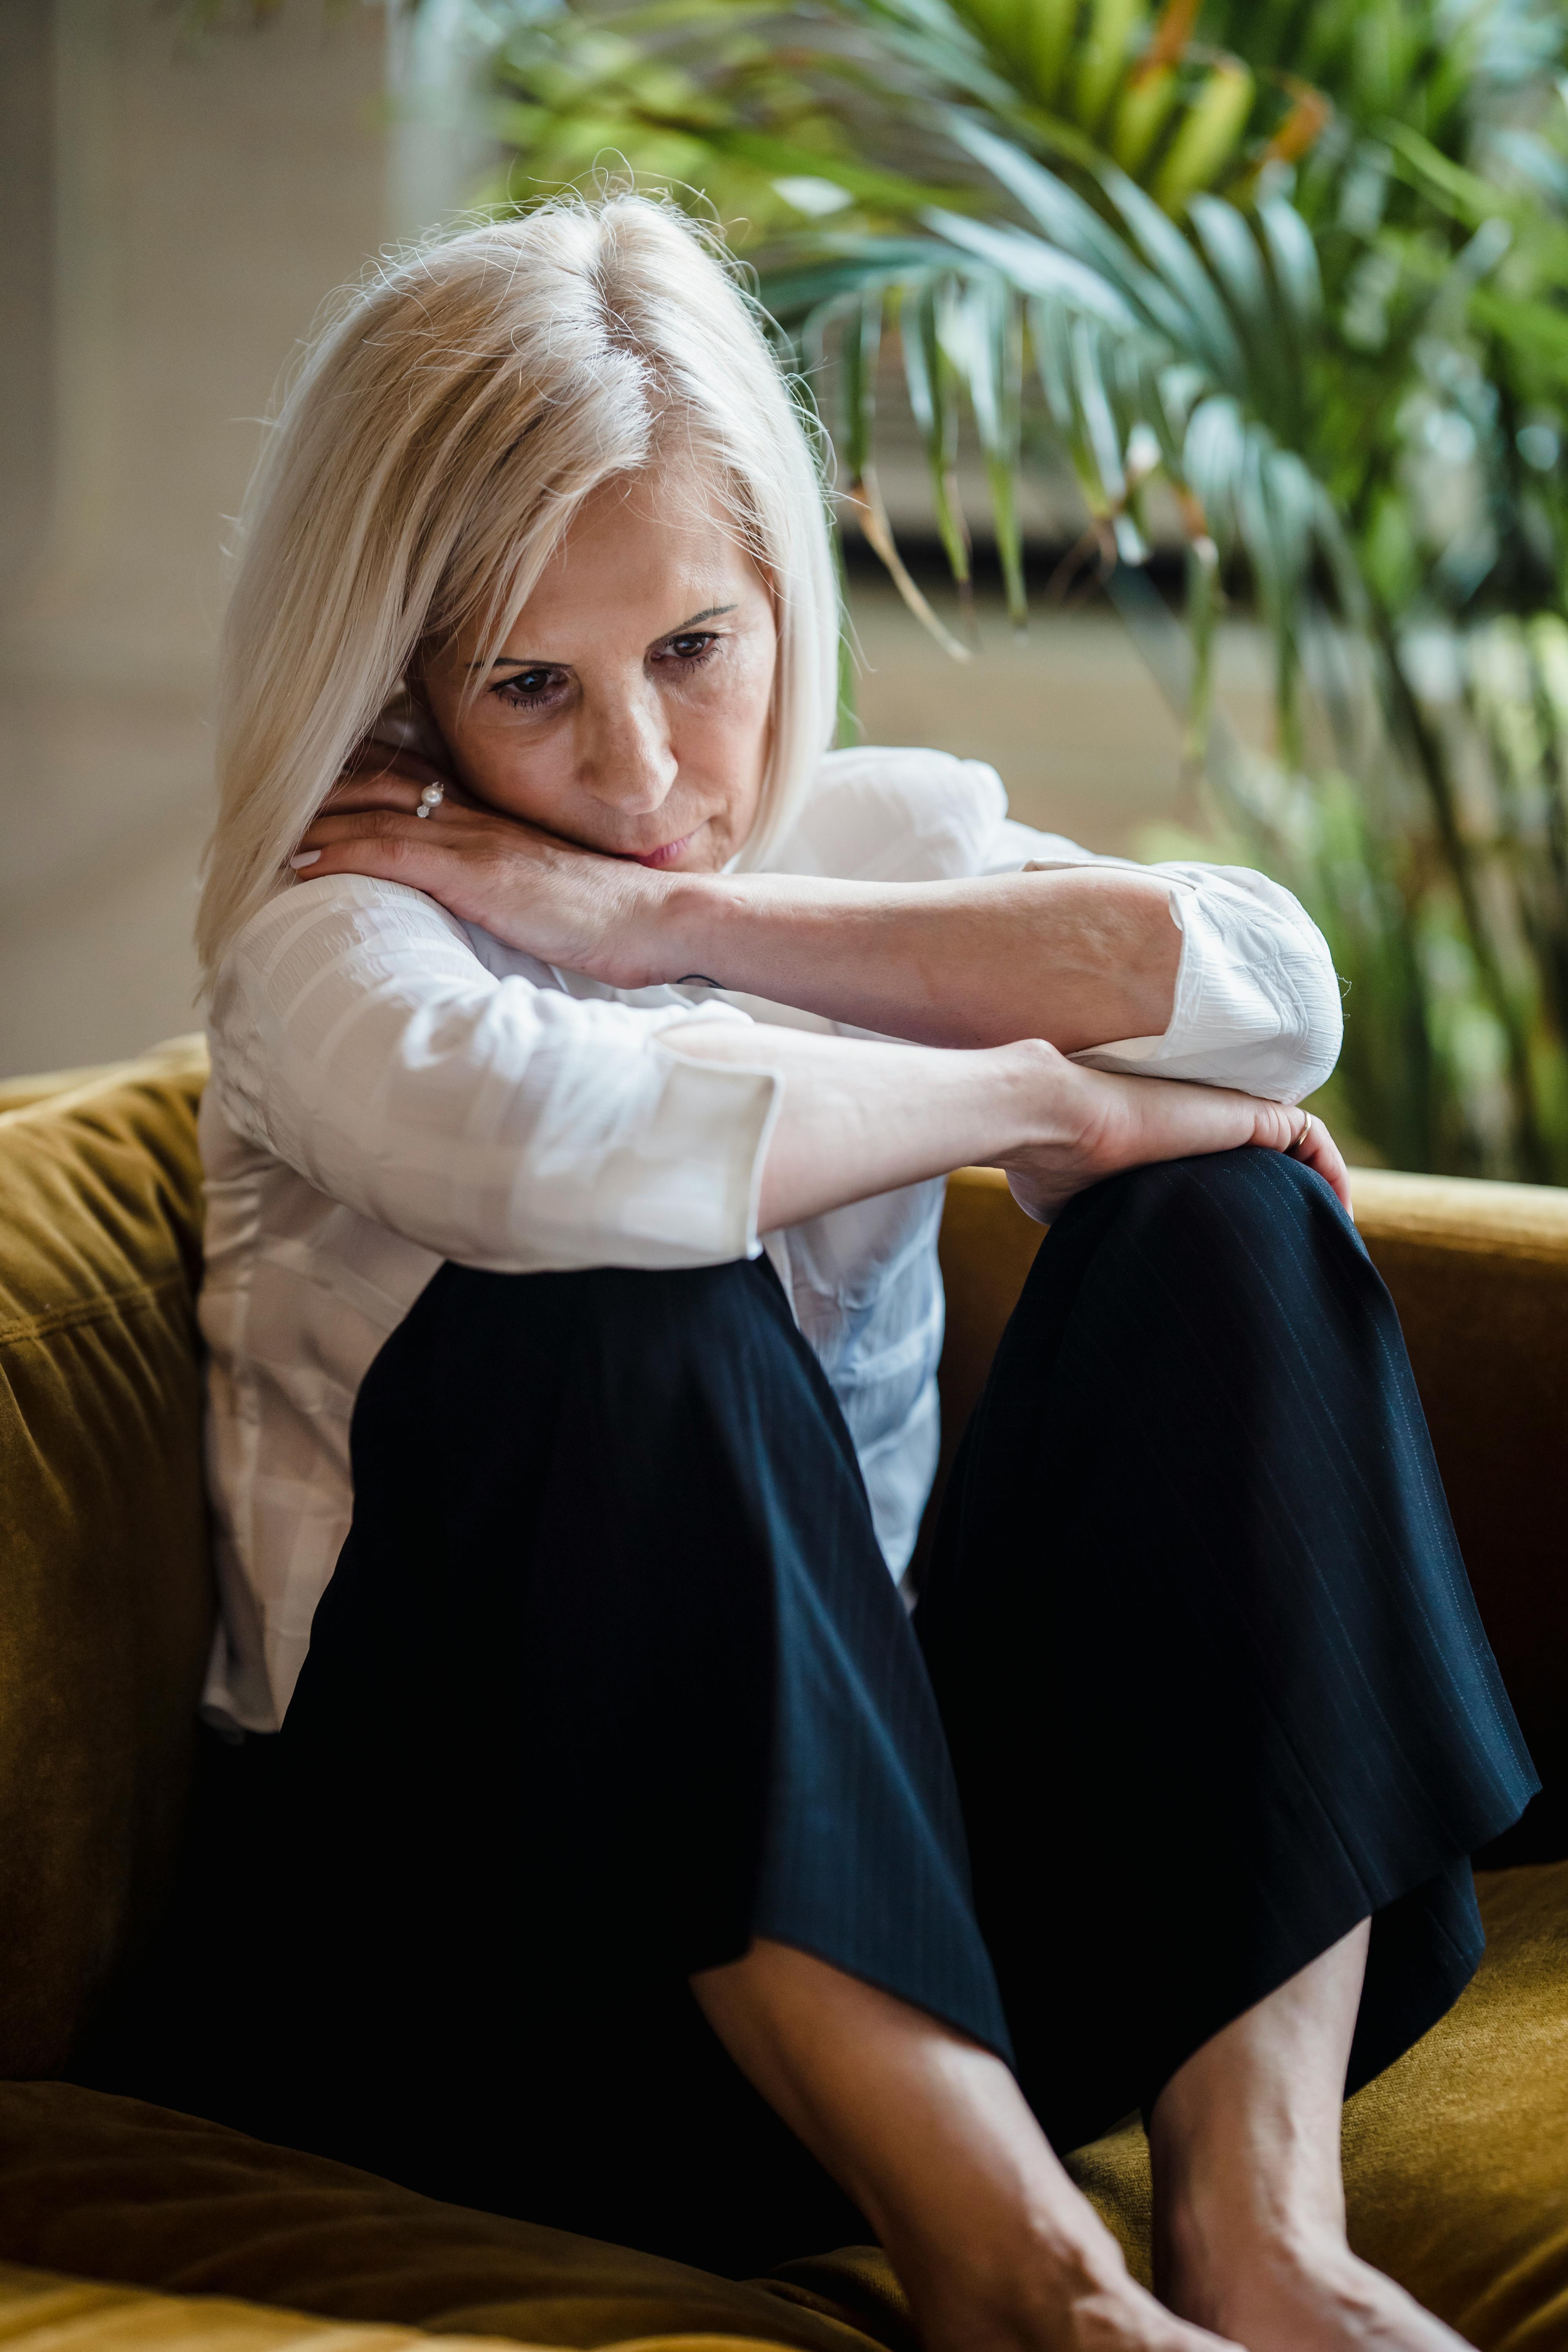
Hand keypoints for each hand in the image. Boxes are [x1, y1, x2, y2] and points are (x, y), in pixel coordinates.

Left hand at [289, 744, 671, 983]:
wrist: (660, 920)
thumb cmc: (617, 920)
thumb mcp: (556, 895)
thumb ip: (517, 889)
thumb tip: (495, 908)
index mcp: (498, 824)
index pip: (417, 782)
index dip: (360, 781)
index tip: (316, 791)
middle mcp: (479, 821)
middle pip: (381, 785)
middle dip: (320, 793)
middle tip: (266, 807)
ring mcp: (476, 844)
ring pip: (373, 812)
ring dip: (312, 822)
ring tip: (260, 835)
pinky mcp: (476, 875)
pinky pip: (392, 851)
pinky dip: (339, 852)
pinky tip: (299, 863)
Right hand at [998, 1049, 1351, 1220]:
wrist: (1052, 1118)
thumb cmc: (1052, 1164)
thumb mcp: (1081, 1204)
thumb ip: (1111, 1217)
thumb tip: (1112, 1255)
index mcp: (1168, 1148)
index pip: (1223, 1172)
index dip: (1245, 1207)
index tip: (1254, 1255)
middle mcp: (1204, 1126)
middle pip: (1265, 1163)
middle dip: (1285, 1206)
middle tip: (1294, 1255)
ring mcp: (1228, 1116)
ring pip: (1293, 1150)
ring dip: (1315, 1193)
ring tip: (1324, 1241)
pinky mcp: (1249, 1114)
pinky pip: (1311, 1138)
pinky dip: (1332, 1173)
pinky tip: (1337, 1215)